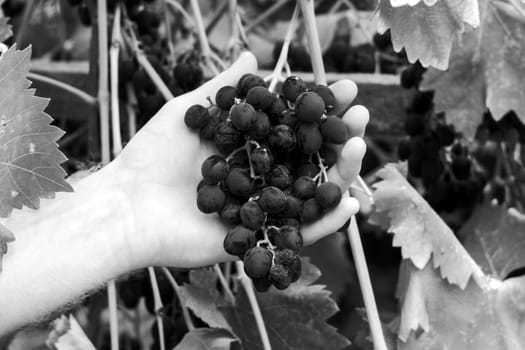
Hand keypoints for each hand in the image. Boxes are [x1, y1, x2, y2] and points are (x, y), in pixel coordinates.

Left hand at [111, 52, 367, 268]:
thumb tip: (252, 52)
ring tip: (357, 145)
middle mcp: (261, 175)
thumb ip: (224, 87)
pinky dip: (328, 222)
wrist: (129, 207)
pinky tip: (351, 202)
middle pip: (309, 157)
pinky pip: (300, 233)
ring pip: (311, 192)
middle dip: (337, 135)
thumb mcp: (189, 110)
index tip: (341, 87)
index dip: (317, 107)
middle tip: (359, 114)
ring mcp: (263, 207)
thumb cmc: (152, 156)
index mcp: (248, 146)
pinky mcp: (259, 238)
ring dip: (340, 172)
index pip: (292, 125)